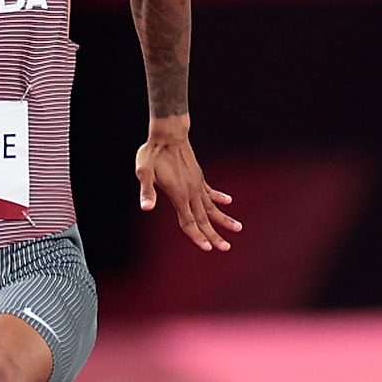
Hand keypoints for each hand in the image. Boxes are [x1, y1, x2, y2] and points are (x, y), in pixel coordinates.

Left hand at [135, 119, 239, 251]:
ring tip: (239, 228)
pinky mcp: (198, 176)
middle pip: (203, 219)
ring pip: (212, 207)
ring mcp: (197, 184)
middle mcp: (191, 191)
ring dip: (224, 219)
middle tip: (226, 248)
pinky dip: (219, 198)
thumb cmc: (152, 152)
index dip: (197, 236)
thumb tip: (146, 208)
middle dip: (214, 236)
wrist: (168, 133)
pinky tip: (228, 201)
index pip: (188, 221)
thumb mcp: (143, 171)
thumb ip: (146, 190)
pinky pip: (211, 192)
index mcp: (179, 194)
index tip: (208, 249)